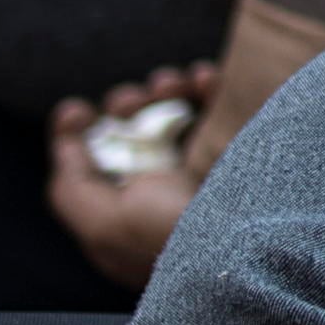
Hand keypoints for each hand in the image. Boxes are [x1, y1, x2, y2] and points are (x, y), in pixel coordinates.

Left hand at [44, 58, 221, 293]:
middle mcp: (166, 194)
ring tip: (175, 82)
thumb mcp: (105, 223)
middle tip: (135, 98)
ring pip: (175, 114)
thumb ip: (73, 187)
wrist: (257, 243)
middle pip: (136, 133)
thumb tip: (66, 145)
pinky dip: (209, 87)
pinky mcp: (244, 152)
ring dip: (167, 88)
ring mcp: (206, 172)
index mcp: (131, 217)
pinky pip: (221, 107)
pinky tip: (205, 80)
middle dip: (127, 105)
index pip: (98, 170)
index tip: (79, 110)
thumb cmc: (174, 236)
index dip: (81, 135)